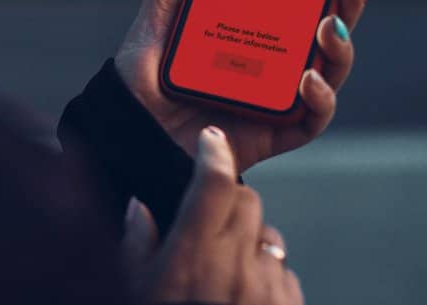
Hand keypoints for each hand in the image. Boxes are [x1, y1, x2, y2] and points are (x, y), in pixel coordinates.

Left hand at [115, 0, 369, 171]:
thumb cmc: (142, 78)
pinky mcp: (275, 133)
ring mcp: (277, 98)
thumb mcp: (155, 22)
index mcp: (251, 33)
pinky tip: (308, 78)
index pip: (298, 5)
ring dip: (341, 50)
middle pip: (324, 36)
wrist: (131, 130)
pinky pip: (313, 120)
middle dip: (347, 9)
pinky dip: (321, 99)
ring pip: (330, 73)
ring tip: (328, 27)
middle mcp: (272, 64)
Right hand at [122, 127, 301, 304]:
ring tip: (227, 268)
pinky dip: (267, 275)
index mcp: (194, 253)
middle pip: (248, 200)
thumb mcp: (139, 287)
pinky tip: (245, 293)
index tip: (212, 138)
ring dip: (251, 242)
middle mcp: (234, 263)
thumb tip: (139, 207)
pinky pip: (285, 272)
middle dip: (232, 201)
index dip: (215, 153)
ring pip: (269, 236)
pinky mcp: (288, 303)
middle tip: (212, 222)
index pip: (214, 183)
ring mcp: (265, 284)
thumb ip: (138, 242)